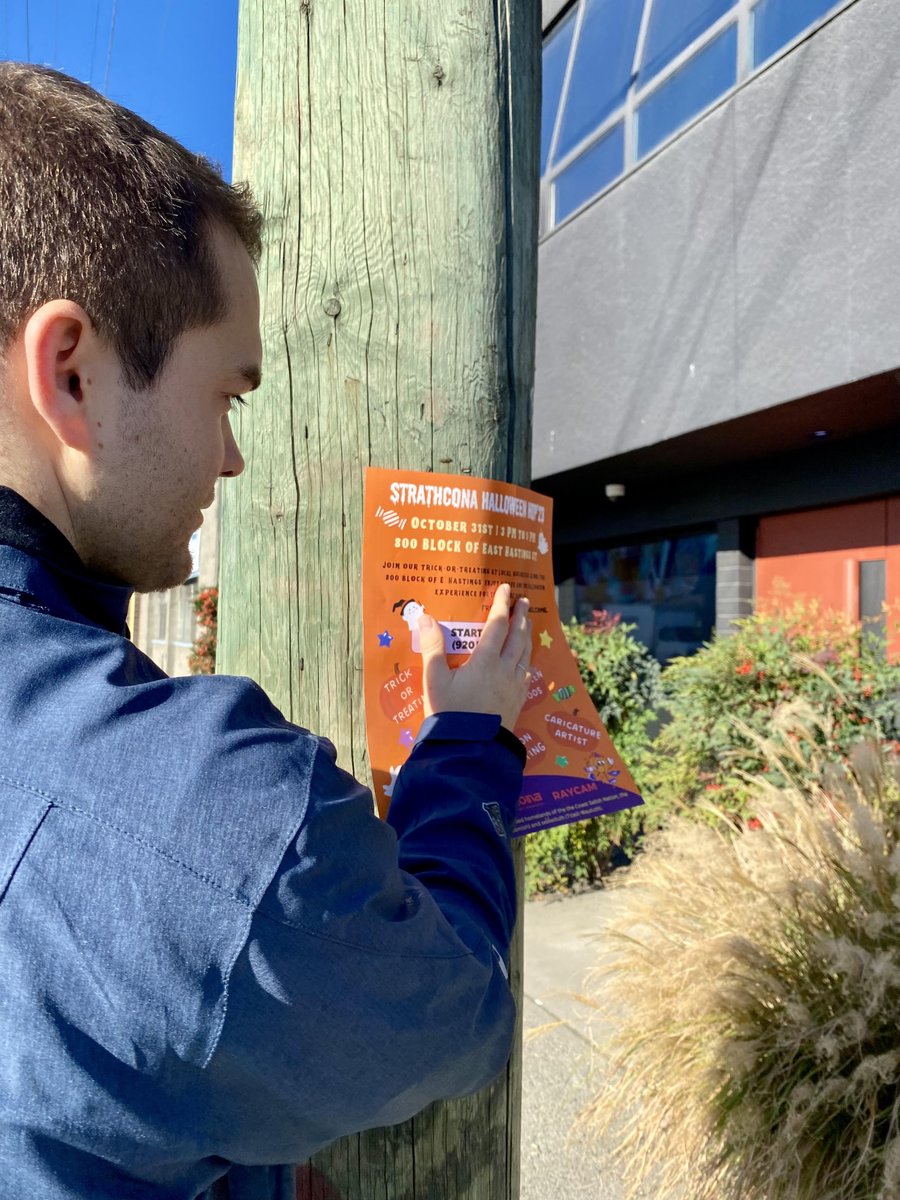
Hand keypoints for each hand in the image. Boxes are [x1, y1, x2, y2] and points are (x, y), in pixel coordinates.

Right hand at [417, 583, 532, 730]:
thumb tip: (425, 617)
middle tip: (524, 602)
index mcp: (485, 661)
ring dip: (526, 636)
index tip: (505, 589)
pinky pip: (526, 674)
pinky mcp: (517, 702)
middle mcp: (504, 670)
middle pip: (517, 636)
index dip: (501, 605)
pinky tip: (524, 662)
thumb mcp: (433, 680)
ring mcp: (514, 687)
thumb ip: (431, 647)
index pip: (497, 625)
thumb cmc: (448, 714)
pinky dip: (526, 660)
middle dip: (521, 617)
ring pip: (525, 654)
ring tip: (527, 625)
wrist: (468, 750)